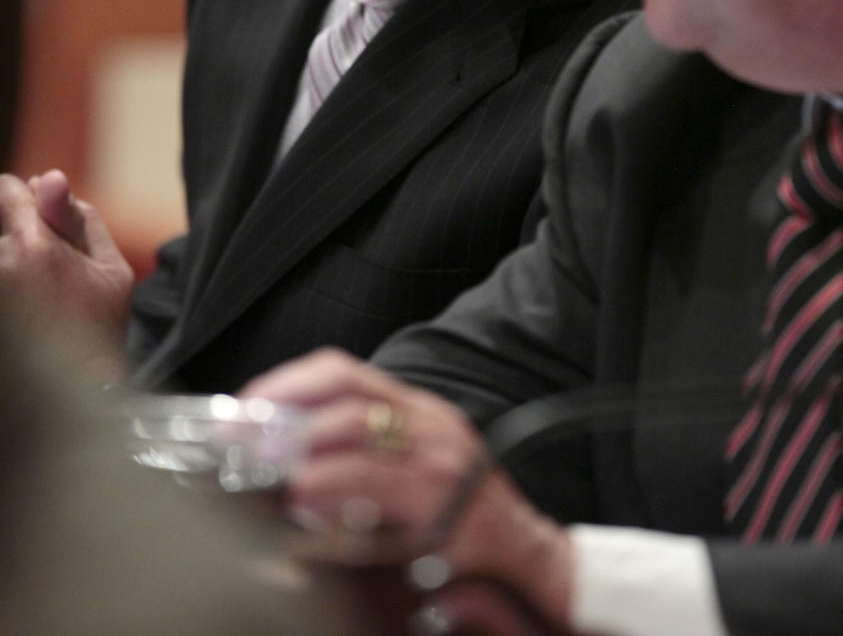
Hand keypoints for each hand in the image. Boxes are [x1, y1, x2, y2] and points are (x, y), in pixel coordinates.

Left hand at [0, 170, 133, 347]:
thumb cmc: (100, 333)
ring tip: (36, 300)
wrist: (78, 399)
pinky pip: (3, 276)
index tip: (39, 217)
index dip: (25, 198)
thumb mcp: (111, 271)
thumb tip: (47, 178)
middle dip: (19, 237)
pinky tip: (27, 312)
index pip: (6, 190)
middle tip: (46, 275)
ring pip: (1, 254)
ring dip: (14, 265)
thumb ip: (79, 219)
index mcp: (33, 247)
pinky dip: (14, 287)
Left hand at [242, 349, 572, 628]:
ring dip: (303, 446)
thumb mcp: (412, 464)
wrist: (523, 550)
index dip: (288, 382)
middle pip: (345, 389)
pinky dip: (334, 490)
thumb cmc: (459, 511)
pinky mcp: (444, 499)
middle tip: (240, 433)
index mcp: (415, 407)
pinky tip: (307, 504)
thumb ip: (362, 452)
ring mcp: (438, 455)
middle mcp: (427, 420)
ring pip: (358, 428)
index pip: (342, 372)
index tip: (246, 404)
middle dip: (284, 407)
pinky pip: (378, 485)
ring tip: (268, 467)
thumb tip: (290, 452)